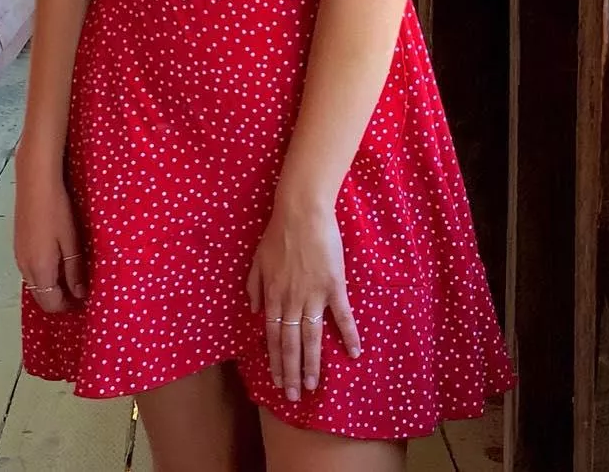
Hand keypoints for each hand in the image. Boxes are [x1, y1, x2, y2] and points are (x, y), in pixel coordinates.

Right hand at [13, 163, 87, 312]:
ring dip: (51, 286)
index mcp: (40, 269)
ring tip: (71, 274)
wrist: (35, 183)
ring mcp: (18, 256)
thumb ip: (75, 271)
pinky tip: (56, 259)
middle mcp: (25, 268)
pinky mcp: (18, 245)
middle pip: (41, 297)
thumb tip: (79, 295)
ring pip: (35, 284)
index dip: (68, 306)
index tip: (85, 299)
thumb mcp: (72, 241)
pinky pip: (30, 270)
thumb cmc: (58, 211)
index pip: (51, 304)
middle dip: (59, 299)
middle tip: (79, 289)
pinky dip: (43, 274)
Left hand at [246, 193, 360, 400]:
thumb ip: (254, 287)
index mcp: (273, 296)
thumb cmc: (278, 232)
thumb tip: (254, 312)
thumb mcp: (257, 260)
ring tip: (312, 386)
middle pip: (291, 344)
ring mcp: (313, 295)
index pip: (273, 337)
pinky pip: (342, 315)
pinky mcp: (334, 286)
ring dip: (312, 364)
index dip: (275, 361)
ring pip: (312, 337)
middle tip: (293, 396)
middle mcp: (292, 301)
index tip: (277, 381)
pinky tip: (355, 353)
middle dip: (291, 372)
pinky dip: (349, 335)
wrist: (302, 212)